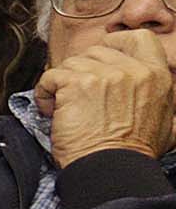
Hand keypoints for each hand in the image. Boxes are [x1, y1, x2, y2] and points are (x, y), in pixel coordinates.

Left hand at [37, 32, 173, 163]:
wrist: (110, 170)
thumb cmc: (132, 154)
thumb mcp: (167, 126)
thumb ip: (166, 108)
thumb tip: (170, 107)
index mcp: (157, 76)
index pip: (139, 38)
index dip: (117, 43)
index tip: (101, 61)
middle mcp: (133, 70)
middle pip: (97, 51)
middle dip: (83, 71)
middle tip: (79, 96)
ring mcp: (105, 75)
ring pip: (71, 63)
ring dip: (62, 85)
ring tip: (66, 109)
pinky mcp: (77, 83)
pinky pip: (50, 77)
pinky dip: (45, 94)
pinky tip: (52, 112)